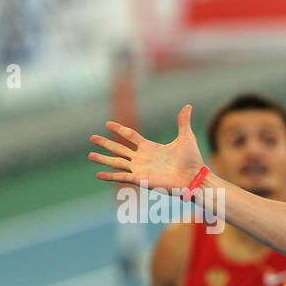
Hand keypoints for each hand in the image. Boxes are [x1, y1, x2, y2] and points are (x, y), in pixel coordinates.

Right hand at [89, 105, 203, 193]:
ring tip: (90, 155)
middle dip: (105, 143)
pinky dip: (110, 176)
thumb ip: (183, 122)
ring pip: (117, 162)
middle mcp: (143, 158)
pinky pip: (122, 177)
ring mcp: (140, 169)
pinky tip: (98, 174)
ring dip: (103, 159)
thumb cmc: (192, 160)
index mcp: (150, 147)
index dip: (119, 129)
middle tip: (92, 138)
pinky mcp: (141, 179)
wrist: (194, 177)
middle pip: (119, 149)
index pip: (130, 136)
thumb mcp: (186, 137)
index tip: (107, 124)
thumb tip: (188, 105)